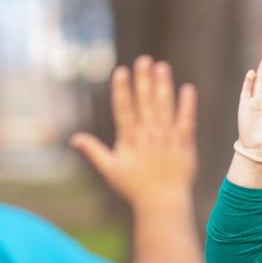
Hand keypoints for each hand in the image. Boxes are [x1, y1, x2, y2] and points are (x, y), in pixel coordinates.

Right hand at [71, 55, 196, 206]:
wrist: (162, 203)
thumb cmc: (134, 188)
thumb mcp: (110, 170)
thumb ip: (93, 151)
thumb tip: (74, 138)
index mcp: (130, 139)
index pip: (124, 109)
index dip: (122, 90)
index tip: (121, 71)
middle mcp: (149, 135)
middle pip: (145, 102)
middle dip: (144, 80)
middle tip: (144, 60)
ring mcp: (167, 138)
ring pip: (165, 107)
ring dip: (164, 86)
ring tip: (162, 66)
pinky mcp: (184, 143)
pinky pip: (187, 120)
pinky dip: (188, 105)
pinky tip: (188, 89)